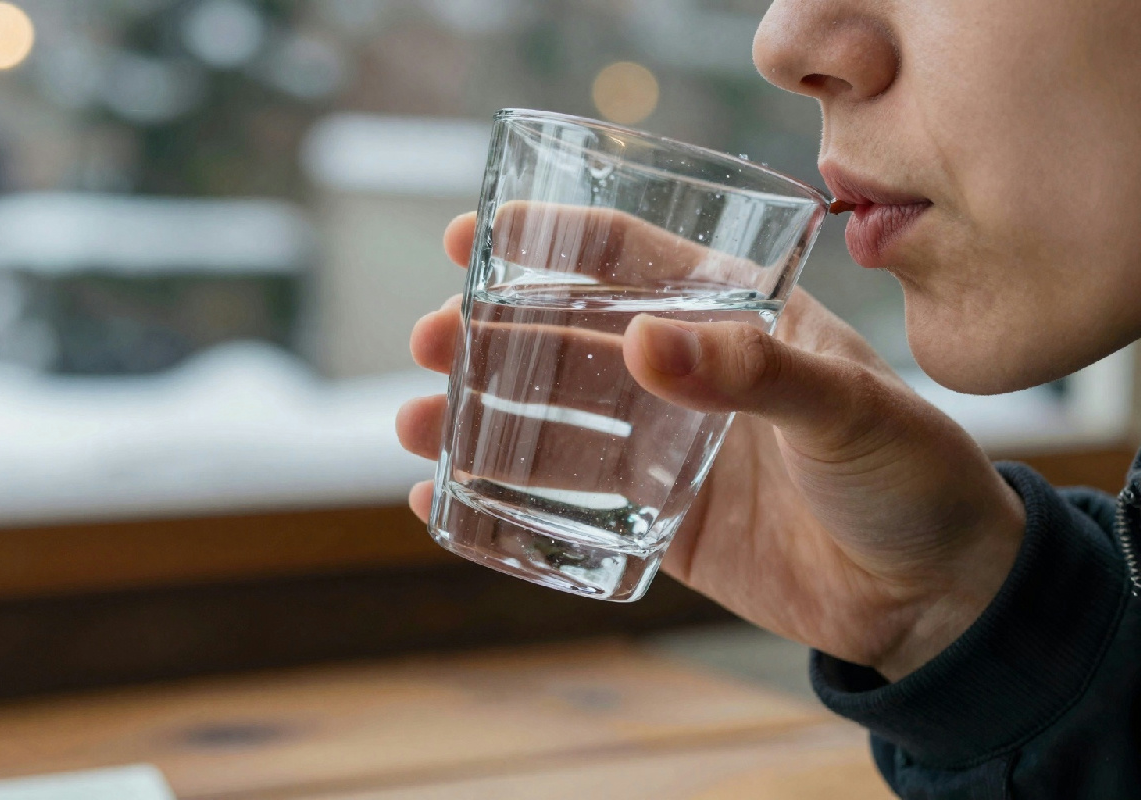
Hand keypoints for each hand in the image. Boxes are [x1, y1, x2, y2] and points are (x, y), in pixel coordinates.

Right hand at [398, 210, 1024, 680]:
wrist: (934, 598)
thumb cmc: (915, 479)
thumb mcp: (850, 408)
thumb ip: (754, 375)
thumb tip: (646, 343)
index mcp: (735, 321)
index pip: (630, 259)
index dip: (549, 241)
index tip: (471, 236)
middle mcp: (690, 376)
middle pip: (568, 340)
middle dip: (489, 334)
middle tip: (426, 340)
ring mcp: (667, 451)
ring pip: (554, 423)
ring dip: (479, 417)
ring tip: (413, 422)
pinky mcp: (659, 521)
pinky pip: (569, 504)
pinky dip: (505, 499)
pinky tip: (447, 499)